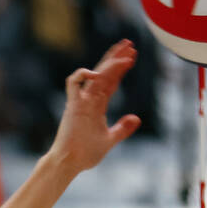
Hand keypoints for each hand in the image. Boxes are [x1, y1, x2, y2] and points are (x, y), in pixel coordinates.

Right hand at [50, 39, 141, 171]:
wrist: (69, 163)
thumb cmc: (85, 154)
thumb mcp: (109, 140)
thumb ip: (122, 129)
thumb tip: (136, 118)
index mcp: (96, 106)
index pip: (111, 82)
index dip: (121, 69)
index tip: (132, 57)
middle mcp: (89, 100)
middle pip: (104, 73)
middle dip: (116, 58)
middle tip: (129, 44)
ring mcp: (80, 102)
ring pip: (94, 75)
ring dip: (109, 62)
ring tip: (124, 51)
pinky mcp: (72, 106)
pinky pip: (73, 85)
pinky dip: (81, 76)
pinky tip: (96, 73)